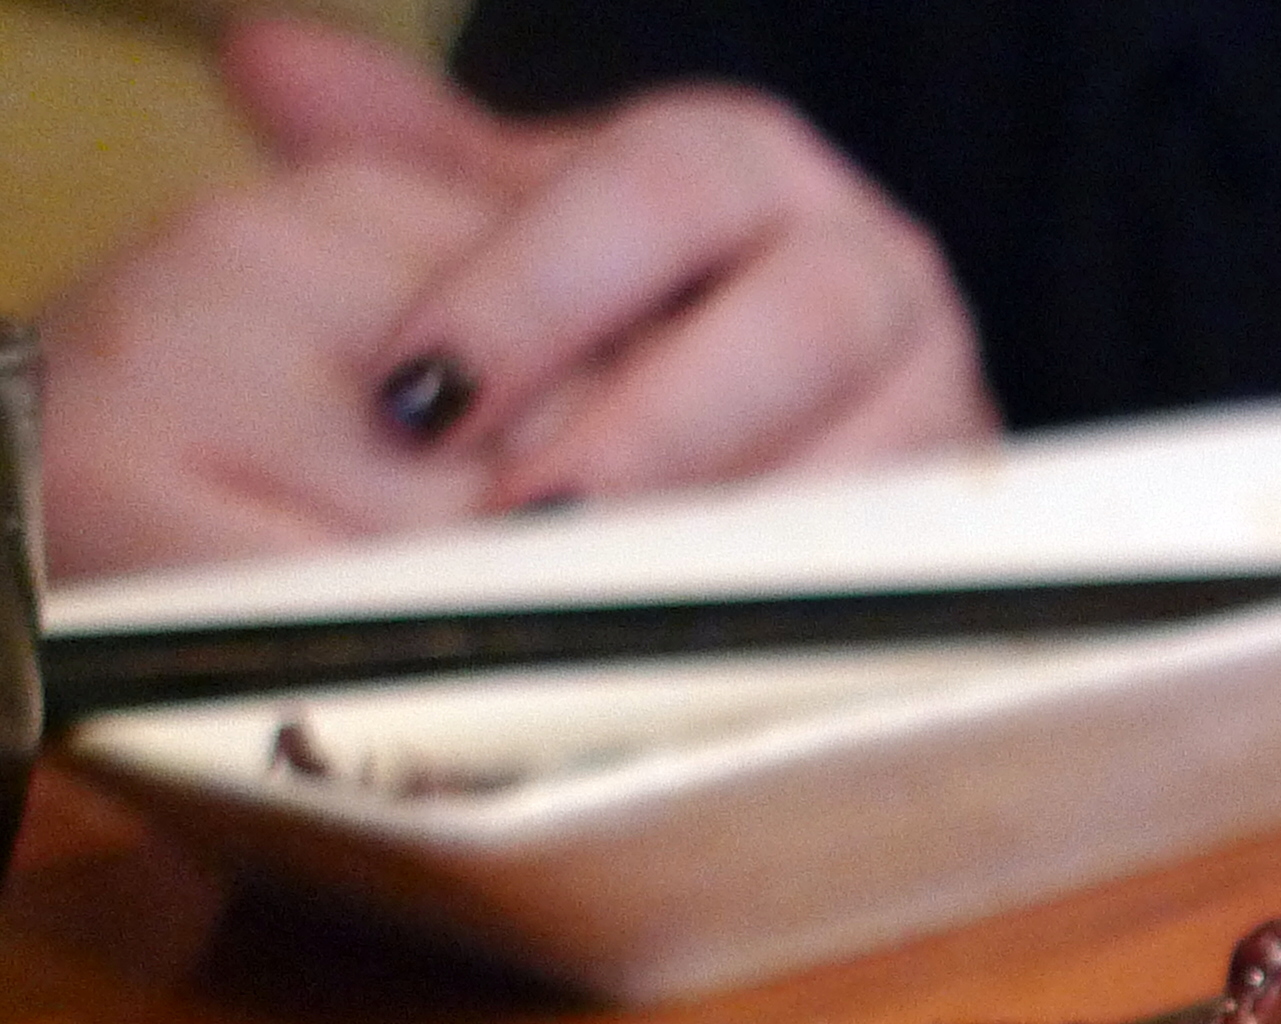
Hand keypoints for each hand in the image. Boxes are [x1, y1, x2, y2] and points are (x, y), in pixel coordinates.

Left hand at [35, 19, 998, 578]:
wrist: (776, 436)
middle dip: (653, 427)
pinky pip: (905, 572)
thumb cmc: (624, 330)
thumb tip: (268, 62)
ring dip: (737, 537)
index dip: (538, 290)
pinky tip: (696, 661)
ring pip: (872, 456)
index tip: (416, 394)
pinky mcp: (967, 530)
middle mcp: (875, 266)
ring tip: (609, 609)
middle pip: (798, 320)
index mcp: (753, 168)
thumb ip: (411, 158)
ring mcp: (944, 402)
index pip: (664, 186)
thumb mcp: (521, 233)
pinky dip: (800, 617)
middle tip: (520, 521)